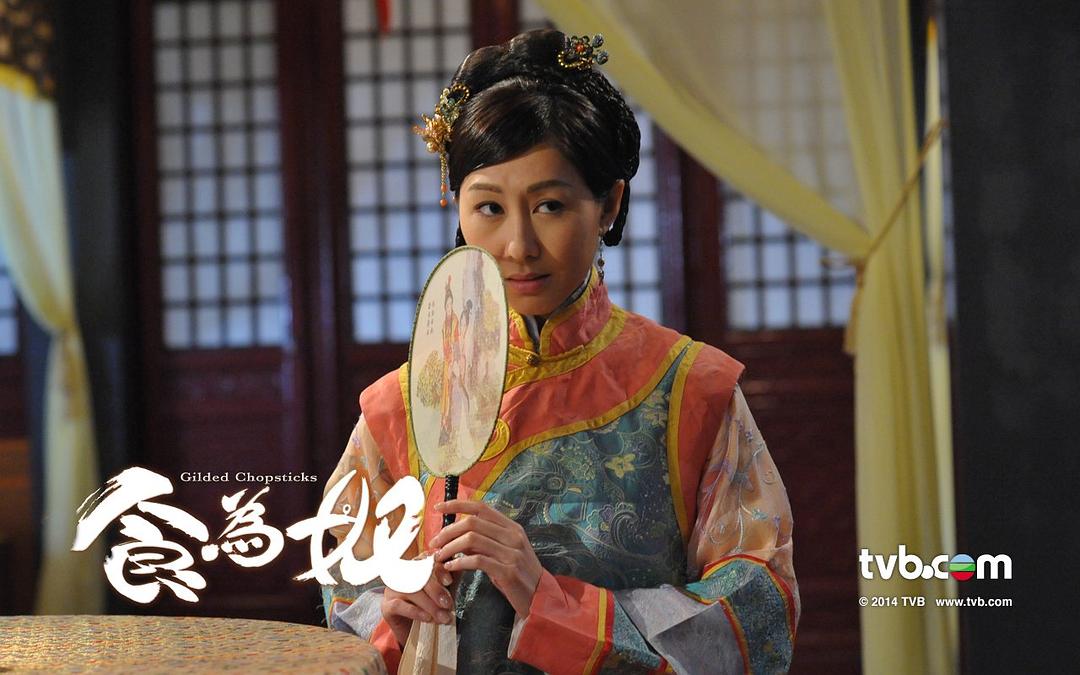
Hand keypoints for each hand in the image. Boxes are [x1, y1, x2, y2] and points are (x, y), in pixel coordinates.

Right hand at [380, 562, 454, 646]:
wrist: (413, 632)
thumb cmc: (429, 607)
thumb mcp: (442, 592)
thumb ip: (449, 579)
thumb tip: (461, 567)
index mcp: (415, 566)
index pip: (425, 561)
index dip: (438, 569)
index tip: (449, 581)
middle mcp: (401, 574)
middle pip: (418, 576)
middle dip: (436, 590)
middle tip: (448, 604)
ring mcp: (392, 589)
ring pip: (410, 591)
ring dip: (429, 605)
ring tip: (442, 617)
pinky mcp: (386, 606)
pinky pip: (399, 605)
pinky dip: (416, 612)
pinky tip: (427, 618)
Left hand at [430, 500, 541, 617]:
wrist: (540, 598)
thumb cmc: (519, 575)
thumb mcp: (504, 553)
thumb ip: (484, 541)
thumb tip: (457, 534)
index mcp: (512, 527)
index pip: (481, 507)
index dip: (457, 504)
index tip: (438, 508)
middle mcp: (513, 536)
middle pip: (472, 523)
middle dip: (448, 531)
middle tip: (434, 543)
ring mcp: (512, 553)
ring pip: (472, 540)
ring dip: (450, 547)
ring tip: (439, 557)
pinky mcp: (508, 571)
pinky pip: (477, 561)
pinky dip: (460, 562)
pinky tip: (450, 568)